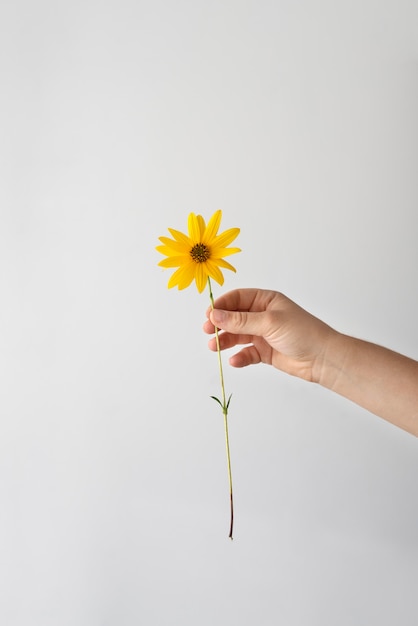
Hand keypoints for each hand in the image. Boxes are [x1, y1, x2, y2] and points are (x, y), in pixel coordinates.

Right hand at [204, 288, 335, 382]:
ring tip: (214, 347)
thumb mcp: (269, 322)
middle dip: (220, 324)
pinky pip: (246, 353)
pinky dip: (239, 356)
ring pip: (237, 335)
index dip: (221, 306)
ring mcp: (264, 334)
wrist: (323, 359)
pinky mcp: (265, 352)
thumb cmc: (302, 333)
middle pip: (234, 317)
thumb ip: (240, 320)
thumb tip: (215, 315)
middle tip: (208, 332)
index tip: (208, 315)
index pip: (237, 298)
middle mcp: (263, 315)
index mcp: (266, 300)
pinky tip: (235, 360)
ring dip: (225, 341)